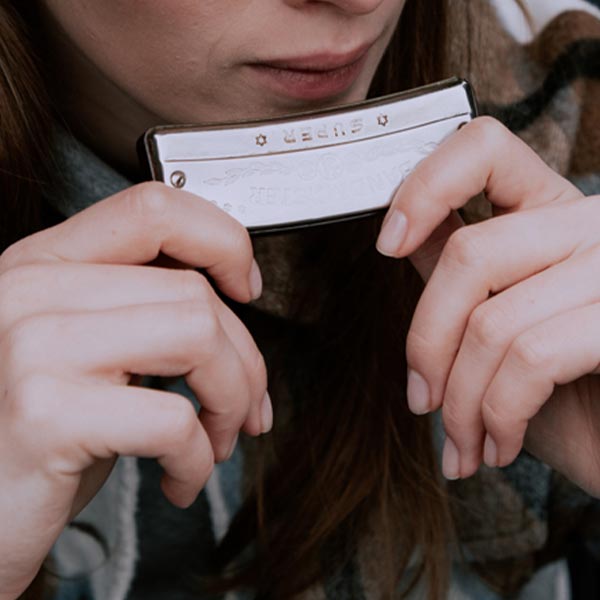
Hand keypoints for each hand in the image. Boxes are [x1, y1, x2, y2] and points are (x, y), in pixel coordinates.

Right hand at [0, 183, 268, 597]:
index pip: (153, 209)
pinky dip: (196, 458)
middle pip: (194, 292)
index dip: (222, 242)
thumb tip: (238, 299)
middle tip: (245, 408)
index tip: (246, 288)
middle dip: (244, 360)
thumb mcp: (84, 352)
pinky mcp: (45, 413)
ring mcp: (33, 346)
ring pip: (198, 337)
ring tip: (216, 439)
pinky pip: (173, 419)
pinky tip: (179, 477)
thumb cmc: (40, 437)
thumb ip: (142, 308)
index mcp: (46, 263)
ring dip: (230, 400)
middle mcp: (30, 289)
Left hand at [375, 116, 599, 496]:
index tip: (388, 243)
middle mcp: (589, 225)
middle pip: (468, 256)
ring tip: (463, 443)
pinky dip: (498, 416)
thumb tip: (401, 233)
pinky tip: (498, 446)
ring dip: (460, 402)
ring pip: (492, 320)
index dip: (424, 185)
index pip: (483, 148)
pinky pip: (531, 357)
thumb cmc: (563, 397)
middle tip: (421, 401)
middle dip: (427, 344)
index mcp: (550, 213)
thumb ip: (459, 273)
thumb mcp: (499, 326)